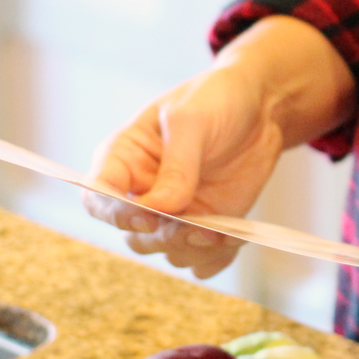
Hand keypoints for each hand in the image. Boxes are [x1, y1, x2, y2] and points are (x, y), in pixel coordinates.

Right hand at [83, 65, 283, 278]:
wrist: (260, 107)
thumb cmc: (216, 99)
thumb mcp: (192, 121)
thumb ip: (177, 165)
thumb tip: (161, 208)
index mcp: (125, 158)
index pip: (98, 197)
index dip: (115, 214)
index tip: (148, 218)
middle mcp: (145, 191)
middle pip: (135, 235)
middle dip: (164, 237)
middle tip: (198, 228)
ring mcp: (176, 212)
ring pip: (168, 252)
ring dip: (193, 250)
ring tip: (223, 233)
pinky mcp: (205, 225)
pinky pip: (202, 259)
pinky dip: (217, 257)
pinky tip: (235, 237)